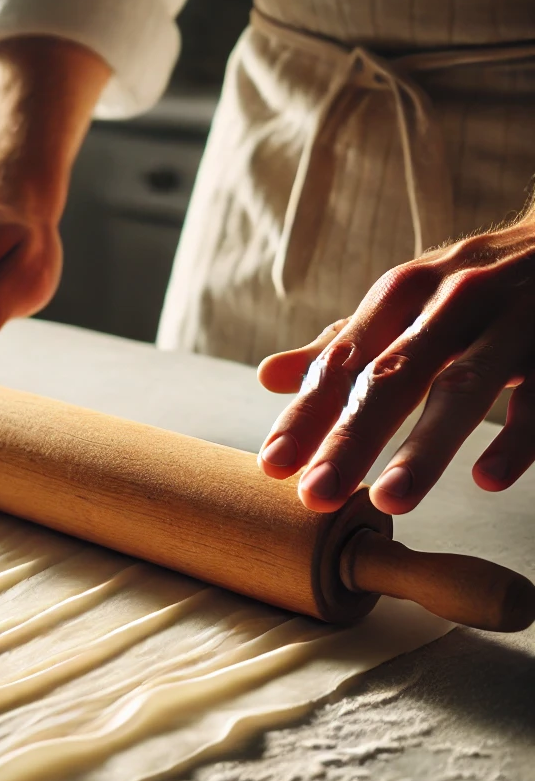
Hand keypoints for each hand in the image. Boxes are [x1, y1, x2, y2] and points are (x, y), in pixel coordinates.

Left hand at [256, 212, 534, 514]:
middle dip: (351, 438)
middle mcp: (452, 300)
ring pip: (464, 387)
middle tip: (315, 494)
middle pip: (392, 378)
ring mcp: (513, 320)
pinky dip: (519, 437)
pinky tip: (489, 478)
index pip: (342, 362)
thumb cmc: (475, 282)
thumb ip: (344, 345)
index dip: (305, 414)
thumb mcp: (406, 301)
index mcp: (402, 292)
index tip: (273, 465)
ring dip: (426, 445)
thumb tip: (269, 376)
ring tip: (390, 498)